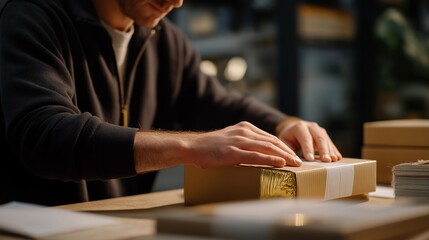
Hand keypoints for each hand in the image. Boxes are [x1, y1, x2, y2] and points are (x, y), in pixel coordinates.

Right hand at [134, 121, 301, 172]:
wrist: (192, 147)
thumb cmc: (210, 147)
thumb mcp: (230, 140)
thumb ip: (244, 143)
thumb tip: (257, 155)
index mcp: (245, 127)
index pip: (269, 137)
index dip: (283, 147)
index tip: (293, 155)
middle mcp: (244, 131)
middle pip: (272, 141)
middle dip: (288, 151)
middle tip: (300, 161)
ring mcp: (239, 141)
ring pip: (268, 147)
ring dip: (284, 156)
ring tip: (295, 164)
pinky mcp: (233, 152)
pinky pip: (256, 155)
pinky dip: (271, 159)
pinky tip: (281, 163)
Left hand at [276, 117, 341, 161]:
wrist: (293, 127)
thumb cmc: (288, 137)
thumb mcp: (284, 142)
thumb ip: (289, 151)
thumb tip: (295, 163)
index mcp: (299, 127)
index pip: (305, 138)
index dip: (308, 149)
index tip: (310, 159)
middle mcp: (311, 126)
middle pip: (319, 138)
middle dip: (323, 150)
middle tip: (326, 160)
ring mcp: (319, 129)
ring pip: (326, 140)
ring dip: (330, 150)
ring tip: (334, 160)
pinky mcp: (324, 134)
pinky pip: (330, 142)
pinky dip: (334, 150)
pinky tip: (337, 157)